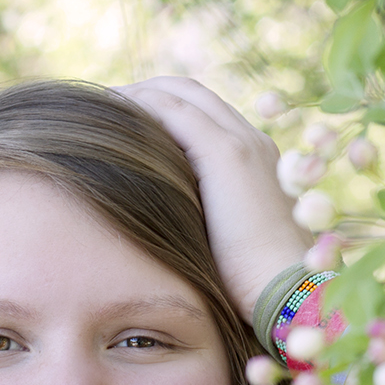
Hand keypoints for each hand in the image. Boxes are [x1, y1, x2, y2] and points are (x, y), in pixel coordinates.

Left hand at [117, 77, 313, 325]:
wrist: (286, 292)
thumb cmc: (252, 286)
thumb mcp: (220, 242)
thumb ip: (197, 219)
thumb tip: (158, 225)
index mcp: (255, 160)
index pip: (203, 113)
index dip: (161, 108)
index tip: (123, 119)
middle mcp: (252, 141)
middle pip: (191, 93)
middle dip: (145, 91)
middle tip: (103, 103)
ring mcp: (242, 142)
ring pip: (180, 93)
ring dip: (136, 94)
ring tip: (98, 104)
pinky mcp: (227, 154)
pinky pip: (173, 110)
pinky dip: (139, 105)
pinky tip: (110, 115)